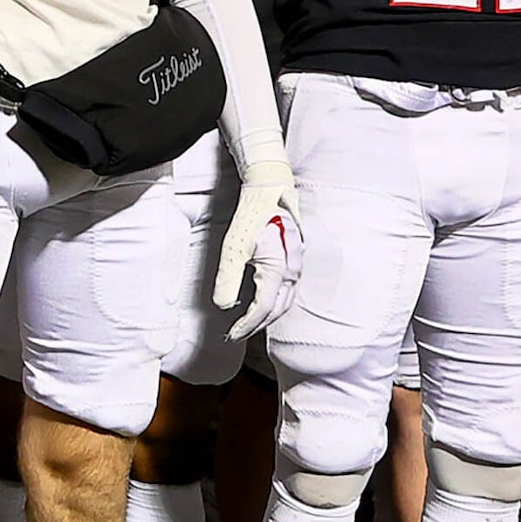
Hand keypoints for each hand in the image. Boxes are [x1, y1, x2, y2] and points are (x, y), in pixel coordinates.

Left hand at [215, 166, 302, 338]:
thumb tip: (223, 305)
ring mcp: (296, 264)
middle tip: (237, 334)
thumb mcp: (234, 246)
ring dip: (267, 316)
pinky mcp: (293, 258)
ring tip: (247, 324)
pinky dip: (273, 302)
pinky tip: (260, 303)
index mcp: (280, 269)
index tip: (232, 334)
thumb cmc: (252, 213)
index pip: (264, 308)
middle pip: (278, 309)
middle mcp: (293, 269)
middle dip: (257, 325)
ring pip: (285, 300)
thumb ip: (228, 278)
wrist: (270, 187)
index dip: (247, 325)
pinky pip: (286, 289)